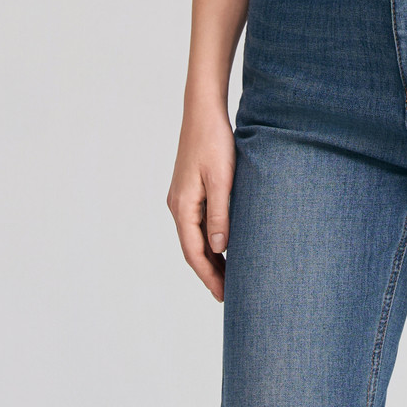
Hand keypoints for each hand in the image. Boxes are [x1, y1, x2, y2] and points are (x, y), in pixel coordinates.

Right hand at [166, 109, 237, 301]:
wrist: (204, 111)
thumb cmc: (214, 141)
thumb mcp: (221, 179)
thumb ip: (220, 213)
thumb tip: (218, 249)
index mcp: (183, 206)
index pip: (194, 252)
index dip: (208, 276)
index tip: (223, 296)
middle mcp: (178, 205)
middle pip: (192, 248)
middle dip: (208, 272)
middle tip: (228, 294)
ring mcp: (182, 197)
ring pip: (194, 236)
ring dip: (209, 257)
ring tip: (228, 275)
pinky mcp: (189, 188)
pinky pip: (197, 222)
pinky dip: (209, 238)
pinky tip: (223, 243)